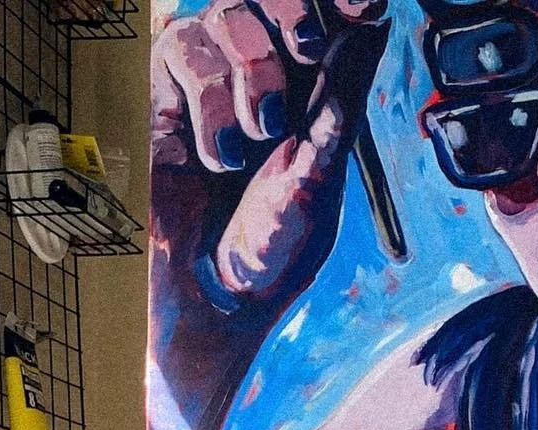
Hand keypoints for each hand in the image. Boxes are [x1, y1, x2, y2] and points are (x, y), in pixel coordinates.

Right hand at [152, 0, 389, 302]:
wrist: (213, 293)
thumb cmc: (273, 248)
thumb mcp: (320, 177)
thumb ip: (340, 105)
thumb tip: (372, 30)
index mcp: (311, 88)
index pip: (326, 17)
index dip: (342, 1)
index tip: (368, 7)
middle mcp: (262, 70)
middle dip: (294, 9)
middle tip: (308, 46)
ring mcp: (211, 74)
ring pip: (230, 12)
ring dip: (252, 74)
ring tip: (256, 137)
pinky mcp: (165, 89)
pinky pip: (184, 48)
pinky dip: (209, 103)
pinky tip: (217, 154)